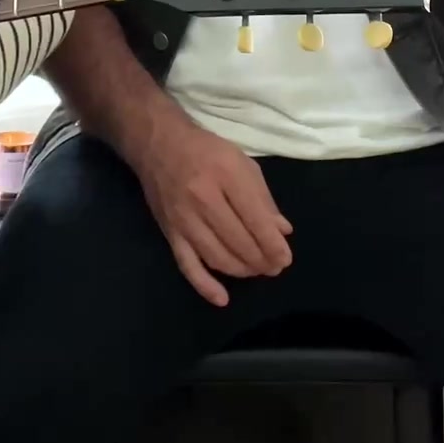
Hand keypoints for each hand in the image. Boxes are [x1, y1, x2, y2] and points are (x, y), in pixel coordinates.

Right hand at [136, 105, 293, 307]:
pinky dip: (205, 285)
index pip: (256, 219)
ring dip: (242, 271)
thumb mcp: (241, 162)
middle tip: (274, 267)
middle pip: (238, 242)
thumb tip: (282, 231)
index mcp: (226, 175)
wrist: (157, 144)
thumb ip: (263, 197)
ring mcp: (183, 219)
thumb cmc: (205, 150)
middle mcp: (203, 198)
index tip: (285, 258)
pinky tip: (222, 298)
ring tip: (256, 271)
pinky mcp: (169, 232)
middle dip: (261, 260)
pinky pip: (187, 265)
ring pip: (217, 257)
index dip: (273, 244)